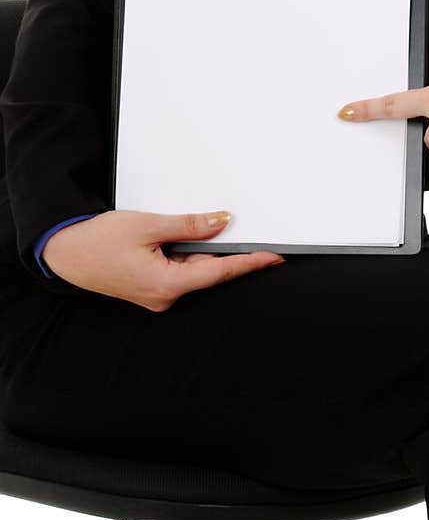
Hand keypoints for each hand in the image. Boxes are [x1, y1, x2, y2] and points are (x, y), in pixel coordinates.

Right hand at [41, 210, 284, 311]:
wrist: (63, 250)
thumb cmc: (97, 241)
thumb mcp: (148, 225)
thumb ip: (189, 226)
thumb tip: (221, 223)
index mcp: (167, 285)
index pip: (219, 272)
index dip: (249, 263)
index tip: (273, 257)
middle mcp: (164, 296)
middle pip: (207, 271)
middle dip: (225, 251)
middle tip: (249, 232)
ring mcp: (156, 295)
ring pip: (192, 270)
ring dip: (202, 251)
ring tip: (202, 230)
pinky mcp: (150, 288)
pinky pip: (178, 271)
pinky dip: (186, 255)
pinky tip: (185, 240)